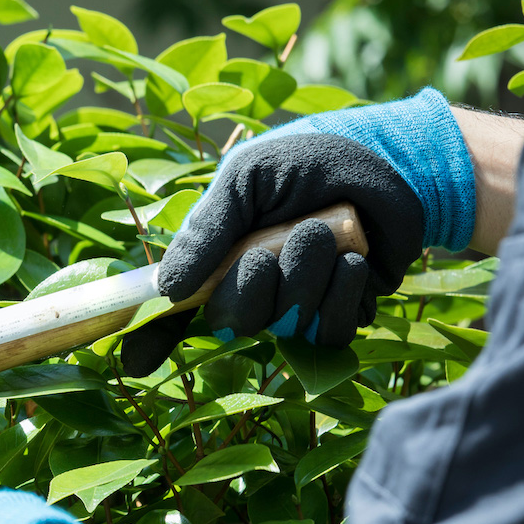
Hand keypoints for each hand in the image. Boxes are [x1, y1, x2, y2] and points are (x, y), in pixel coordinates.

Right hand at [121, 88, 474, 377]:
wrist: (389, 160)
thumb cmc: (307, 160)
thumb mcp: (244, 179)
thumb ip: (204, 231)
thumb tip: (167, 290)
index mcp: (217, 257)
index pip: (175, 308)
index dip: (153, 337)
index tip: (134, 363)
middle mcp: (252, 286)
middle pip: (233, 321)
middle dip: (252, 284)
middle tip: (272, 247)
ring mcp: (297, 303)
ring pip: (285, 323)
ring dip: (308, 275)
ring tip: (325, 233)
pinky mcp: (342, 312)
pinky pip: (331, 331)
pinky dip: (343, 294)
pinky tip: (353, 262)